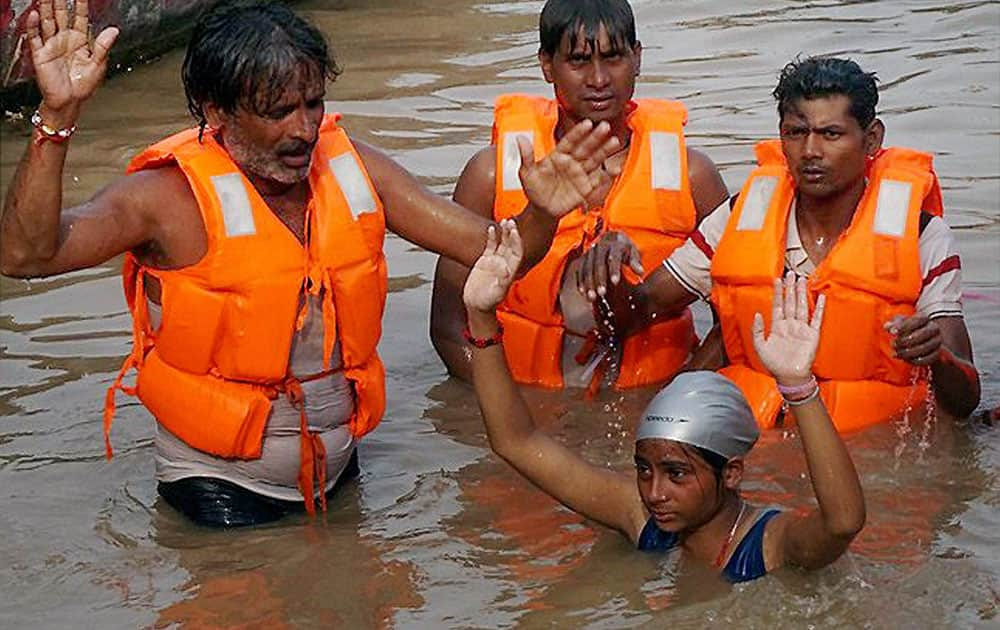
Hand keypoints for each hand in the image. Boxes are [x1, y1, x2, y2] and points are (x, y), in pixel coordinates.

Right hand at [27, 0, 118, 119]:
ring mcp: (51, 45)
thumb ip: (103, 46)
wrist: (69, 102)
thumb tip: (114, 31)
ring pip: (46, 22)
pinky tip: (35, 15)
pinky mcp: (40, 54)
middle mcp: (64, 40)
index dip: (80, 5)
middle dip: (59, 2)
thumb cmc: (83, 86)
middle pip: (60, 15)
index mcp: (79, 41)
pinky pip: (35, 37)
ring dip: (45, 8)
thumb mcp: (98, 65)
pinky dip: (33, 25)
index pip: (79, 18)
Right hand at [463, 219, 523, 313]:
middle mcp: (505, 264)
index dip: (517, 241)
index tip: (514, 231)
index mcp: (510, 271)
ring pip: (502, 243)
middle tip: (511, 221)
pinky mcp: (485, 260)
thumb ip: (502, 282)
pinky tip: (491, 228)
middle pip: (511, 245)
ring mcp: (496, 262)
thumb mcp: (496, 293)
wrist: (475, 304)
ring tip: (504, 221)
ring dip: (504, 232)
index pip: (517, 253)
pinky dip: (492, 237)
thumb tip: (507, 271)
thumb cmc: (487, 302)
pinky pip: (490, 246)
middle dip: (512, 233)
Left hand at [517, 120, 620, 218]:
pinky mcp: (586, 187)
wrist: (542, 211)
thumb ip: (526, 156)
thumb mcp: (526, 173)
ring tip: (614, 141)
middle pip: (586, 147)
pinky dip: (607, 174)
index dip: (579, 133)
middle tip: (605, 127)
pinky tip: (615, 167)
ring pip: (594, 159)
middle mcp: (571, 162)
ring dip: (605, 150)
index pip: (570, 141)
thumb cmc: (535, 191)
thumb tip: (520, 139)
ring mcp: (580, 174)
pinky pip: (598, 179)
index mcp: (558, 156)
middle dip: (596, 137)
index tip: (587, 123)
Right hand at [576, 230, 643, 301]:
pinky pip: (580, 270)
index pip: (614, 257)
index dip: (614, 270)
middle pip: (598, 264)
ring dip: (588, 283)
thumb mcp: (633, 252)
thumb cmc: (625, 249)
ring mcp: (590, 252)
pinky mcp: (583, 258)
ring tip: (591, 298)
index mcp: (614, 244)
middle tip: (602, 293)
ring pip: (587, 268)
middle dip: (599, 279)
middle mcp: (600, 246)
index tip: (615, 282)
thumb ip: (635, 262)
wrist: (610, 237)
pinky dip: (580, 281)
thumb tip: (640, 272)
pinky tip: (582, 293)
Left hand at [752, 273, 825, 383]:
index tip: (777, 280)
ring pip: (802, 306)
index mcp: (777, 327)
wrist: (789, 376)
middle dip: (790, 288)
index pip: (778, 305)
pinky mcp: (812, 335)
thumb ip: (757, 330)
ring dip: (802, 293)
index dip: (778, 293)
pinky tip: (820, 297)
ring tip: (802, 280)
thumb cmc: (774, 363)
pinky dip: (819, 308)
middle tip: (791, 274)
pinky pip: (816, 319)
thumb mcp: (760, 346)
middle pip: (791, 302)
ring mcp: (801, 328)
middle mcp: (790, 325)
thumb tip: (757, 314)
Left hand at [885, 313, 943, 365]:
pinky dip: (913, 360)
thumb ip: (893, 323)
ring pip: (923, 348)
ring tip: (896, 352)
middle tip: (893, 344)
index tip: (891, 333)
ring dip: (907, 352)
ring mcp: (937, 341)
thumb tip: (887, 326)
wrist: (923, 339)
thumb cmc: (908, 328)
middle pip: (921, 335)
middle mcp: (934, 328)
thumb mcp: (900, 323)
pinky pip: (926, 359)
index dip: (904, 326)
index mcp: (925, 318)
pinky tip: (903, 358)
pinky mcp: (937, 354)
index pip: (917, 320)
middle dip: (904, 341)